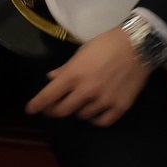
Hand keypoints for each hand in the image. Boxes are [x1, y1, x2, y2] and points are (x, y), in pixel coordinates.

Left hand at [25, 27, 151, 126]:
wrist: (137, 46)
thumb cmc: (106, 45)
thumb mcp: (81, 53)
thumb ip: (65, 69)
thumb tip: (51, 79)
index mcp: (73, 75)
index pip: (49, 95)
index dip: (37, 105)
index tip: (30, 110)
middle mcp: (86, 91)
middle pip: (62, 111)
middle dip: (54, 110)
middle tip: (54, 108)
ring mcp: (103, 101)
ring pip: (82, 116)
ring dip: (78, 110)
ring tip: (81, 102)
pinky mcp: (119, 107)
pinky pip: (101, 122)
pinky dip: (95, 118)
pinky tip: (95, 111)